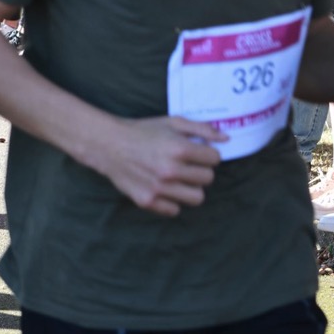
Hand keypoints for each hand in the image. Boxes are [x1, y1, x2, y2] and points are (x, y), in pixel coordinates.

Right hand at [92, 116, 225, 216]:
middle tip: (185, 165)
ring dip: (190, 188)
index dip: (207, 154)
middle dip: (199, 170)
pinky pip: (175, 210)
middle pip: (208, 179)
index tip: (196, 153)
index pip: (214, 159)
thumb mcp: (172, 123)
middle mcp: (171, 170)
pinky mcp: (148, 201)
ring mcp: (159, 188)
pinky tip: (163, 189)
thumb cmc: (142, 132)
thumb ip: (201, 129)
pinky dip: (171, 201)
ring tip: (178, 179)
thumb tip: (226, 139)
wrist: (108, 144)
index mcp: (179, 149)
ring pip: (197, 198)